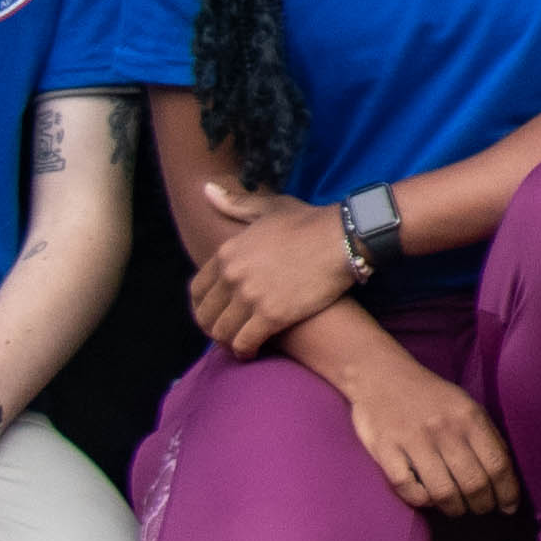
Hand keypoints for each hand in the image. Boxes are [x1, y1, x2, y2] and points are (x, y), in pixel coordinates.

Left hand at [191, 180, 364, 355]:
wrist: (342, 238)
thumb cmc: (309, 221)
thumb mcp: (269, 207)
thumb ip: (236, 204)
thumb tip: (206, 190)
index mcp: (227, 252)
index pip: (197, 289)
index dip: (202, 306)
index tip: (213, 313)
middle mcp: (232, 275)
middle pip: (206, 315)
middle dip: (213, 328)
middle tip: (226, 334)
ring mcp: (250, 296)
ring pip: (222, 332)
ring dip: (228, 342)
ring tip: (239, 344)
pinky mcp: (271, 315)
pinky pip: (245, 342)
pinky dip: (244, 350)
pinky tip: (252, 351)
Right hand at [342, 352, 519, 515]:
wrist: (382, 375)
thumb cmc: (430, 396)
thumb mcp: (466, 406)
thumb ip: (485, 436)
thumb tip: (505, 474)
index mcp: (469, 417)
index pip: (497, 464)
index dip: (507, 492)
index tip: (508, 508)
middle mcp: (444, 429)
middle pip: (473, 483)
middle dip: (482, 505)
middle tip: (481, 510)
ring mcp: (413, 441)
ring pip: (443, 492)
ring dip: (455, 509)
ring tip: (457, 509)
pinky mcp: (386, 450)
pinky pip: (408, 489)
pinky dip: (422, 501)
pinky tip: (428, 499)